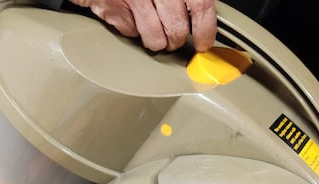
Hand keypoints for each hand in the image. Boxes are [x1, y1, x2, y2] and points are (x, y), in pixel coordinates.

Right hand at [69, 0, 216, 51]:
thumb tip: (206, 22)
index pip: (201, 5)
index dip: (205, 29)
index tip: (203, 43)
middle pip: (177, 29)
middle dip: (176, 41)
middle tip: (174, 39)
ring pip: (155, 38)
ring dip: (155, 40)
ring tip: (151, 29)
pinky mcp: (113, 8)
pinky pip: (131, 33)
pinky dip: (131, 29)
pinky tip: (129, 14)